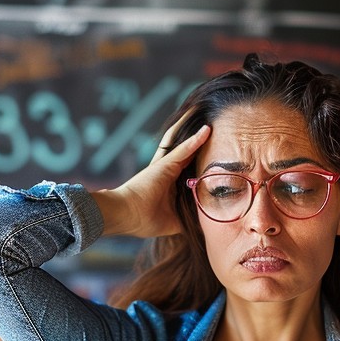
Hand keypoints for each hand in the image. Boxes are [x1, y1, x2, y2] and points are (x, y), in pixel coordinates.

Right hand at [93, 110, 209, 237]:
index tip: (213, 155)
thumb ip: (187, 218)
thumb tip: (204, 224)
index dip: (199, 161)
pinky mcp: (165, 164)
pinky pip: (184, 149)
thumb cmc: (144, 220)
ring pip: (185, 145)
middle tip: (212, 127)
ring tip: (205, 116)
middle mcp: (167, 171)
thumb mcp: (173, 222)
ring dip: (196, 132)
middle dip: (198, 141)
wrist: (126, 215)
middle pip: (187, 152)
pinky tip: (207, 130)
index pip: (188, 168)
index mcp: (168, 184)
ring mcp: (166, 165)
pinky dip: (196, 140)